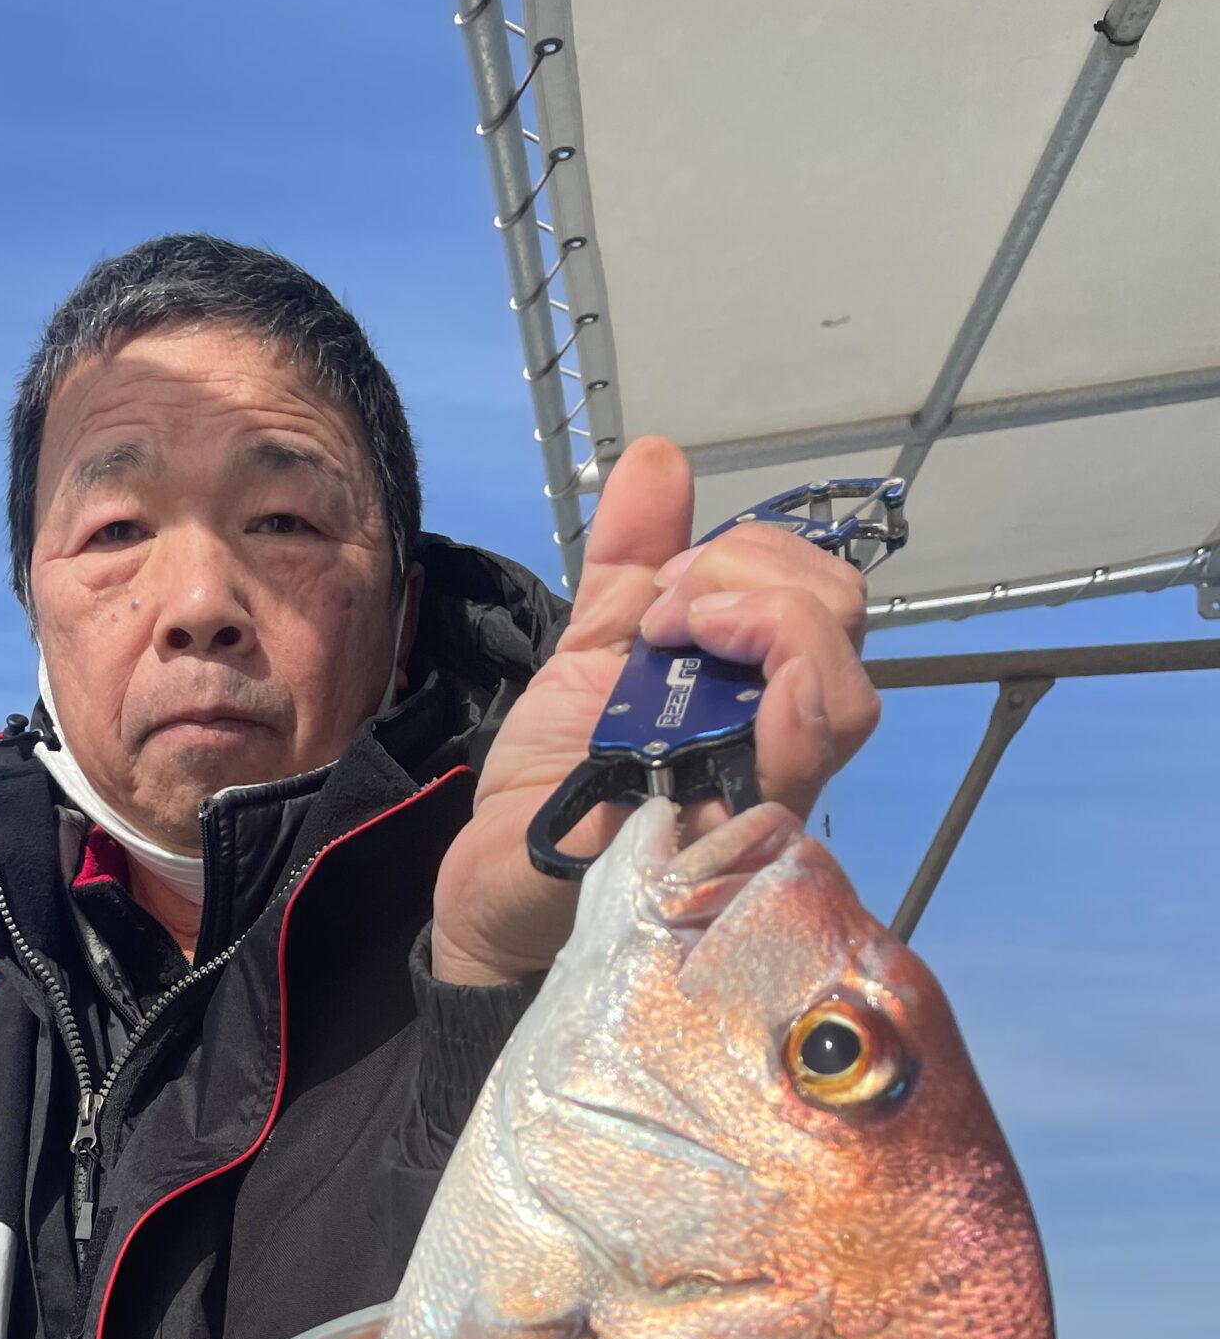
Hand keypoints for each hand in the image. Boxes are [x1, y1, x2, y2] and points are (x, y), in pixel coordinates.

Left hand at [432, 435, 880, 984]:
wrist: (493, 881)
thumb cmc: (552, 782)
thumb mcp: (586, 650)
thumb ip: (629, 559)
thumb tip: (660, 457)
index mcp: (752, 689)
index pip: (825, 599)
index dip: (761, 558)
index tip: (666, 583)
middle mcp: (776, 744)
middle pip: (844, 634)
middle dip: (760, 583)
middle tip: (661, 615)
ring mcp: (761, 802)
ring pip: (841, 703)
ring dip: (767, 635)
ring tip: (667, 645)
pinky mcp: (726, 854)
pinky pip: (787, 787)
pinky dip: (778, 725)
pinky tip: (726, 704)